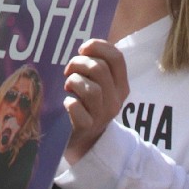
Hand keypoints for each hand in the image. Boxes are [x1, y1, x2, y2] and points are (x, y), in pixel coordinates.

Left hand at [63, 38, 128, 163]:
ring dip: (74, 81)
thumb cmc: (89, 105)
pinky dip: (69, 101)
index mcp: (121, 85)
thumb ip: (97, 67)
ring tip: (68, 86)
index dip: (98, 47)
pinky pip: (76, 107)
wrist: (86, 142)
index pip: (117, 58)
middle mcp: (115, 100)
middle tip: (69, 70)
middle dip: (79, 63)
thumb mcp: (101, 86)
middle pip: (100, 69)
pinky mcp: (86, 127)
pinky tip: (67, 102)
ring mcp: (102, 115)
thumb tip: (85, 47)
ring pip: (90, 88)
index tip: (83, 49)